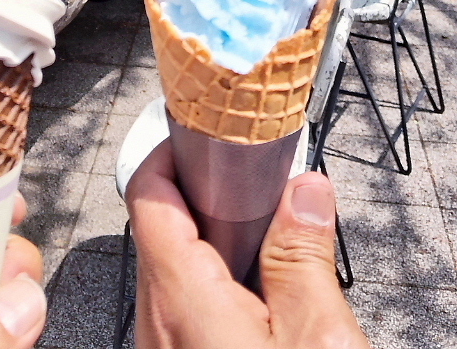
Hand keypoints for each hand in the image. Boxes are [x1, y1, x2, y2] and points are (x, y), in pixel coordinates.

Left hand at [126, 140, 368, 348]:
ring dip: (216, 245)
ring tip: (268, 243)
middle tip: (257, 189)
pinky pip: (181, 307)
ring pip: (172, 269)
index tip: (211, 138)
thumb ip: (304, 258)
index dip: (176, 152)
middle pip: (160, 227)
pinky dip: (215, 285)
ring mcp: (162, 345)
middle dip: (209, 198)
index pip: (148, 193)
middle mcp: (157, 321)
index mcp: (182, 298)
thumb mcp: (319, 338)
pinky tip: (260, 296)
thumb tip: (305, 191)